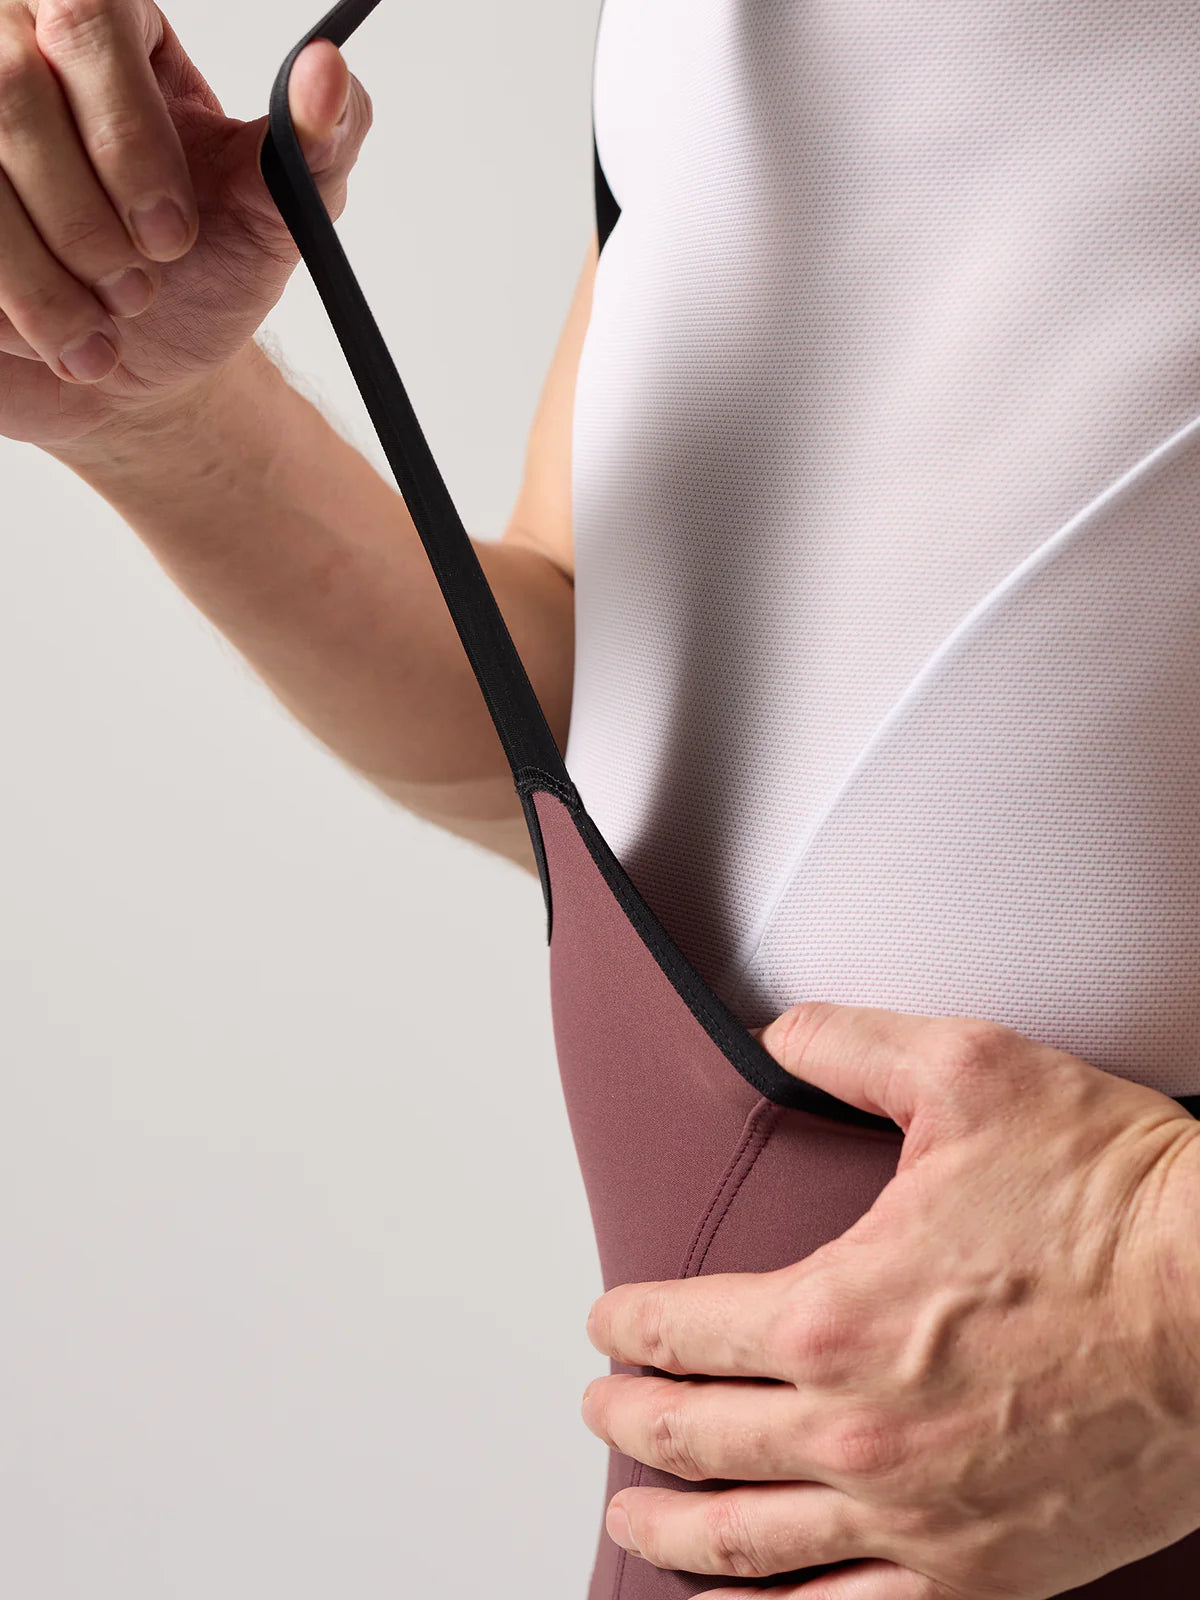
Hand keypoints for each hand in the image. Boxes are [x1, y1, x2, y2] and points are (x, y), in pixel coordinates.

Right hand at [0, 0, 371, 451]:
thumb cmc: (201, 276)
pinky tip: (52, 341)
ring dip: (43, 277)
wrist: (141, 373)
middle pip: (9, 83)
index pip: (87, 12)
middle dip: (84, 219)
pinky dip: (7, 314)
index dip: (126, 135)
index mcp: (104, 26)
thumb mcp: (276, 211)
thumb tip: (328, 69)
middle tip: (139, 289)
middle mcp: (12, 46)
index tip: (172, 235)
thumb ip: (318, 140)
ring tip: (102, 330)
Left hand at [580, 1001, 1199, 1598]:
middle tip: (601, 1407)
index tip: (610, 1321)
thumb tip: (775, 1033)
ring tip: (631, 1518)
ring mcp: (919, 1518)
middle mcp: (858, 1433)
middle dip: (629, 1421)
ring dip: (673, 1530)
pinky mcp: (985, 1576)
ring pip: (749, 1545)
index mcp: (836, 1314)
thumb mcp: (968, 1072)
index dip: (628, 1324)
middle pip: (695, 1440)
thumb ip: (848, 1045)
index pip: (684, 1330)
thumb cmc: (1114, 1198)